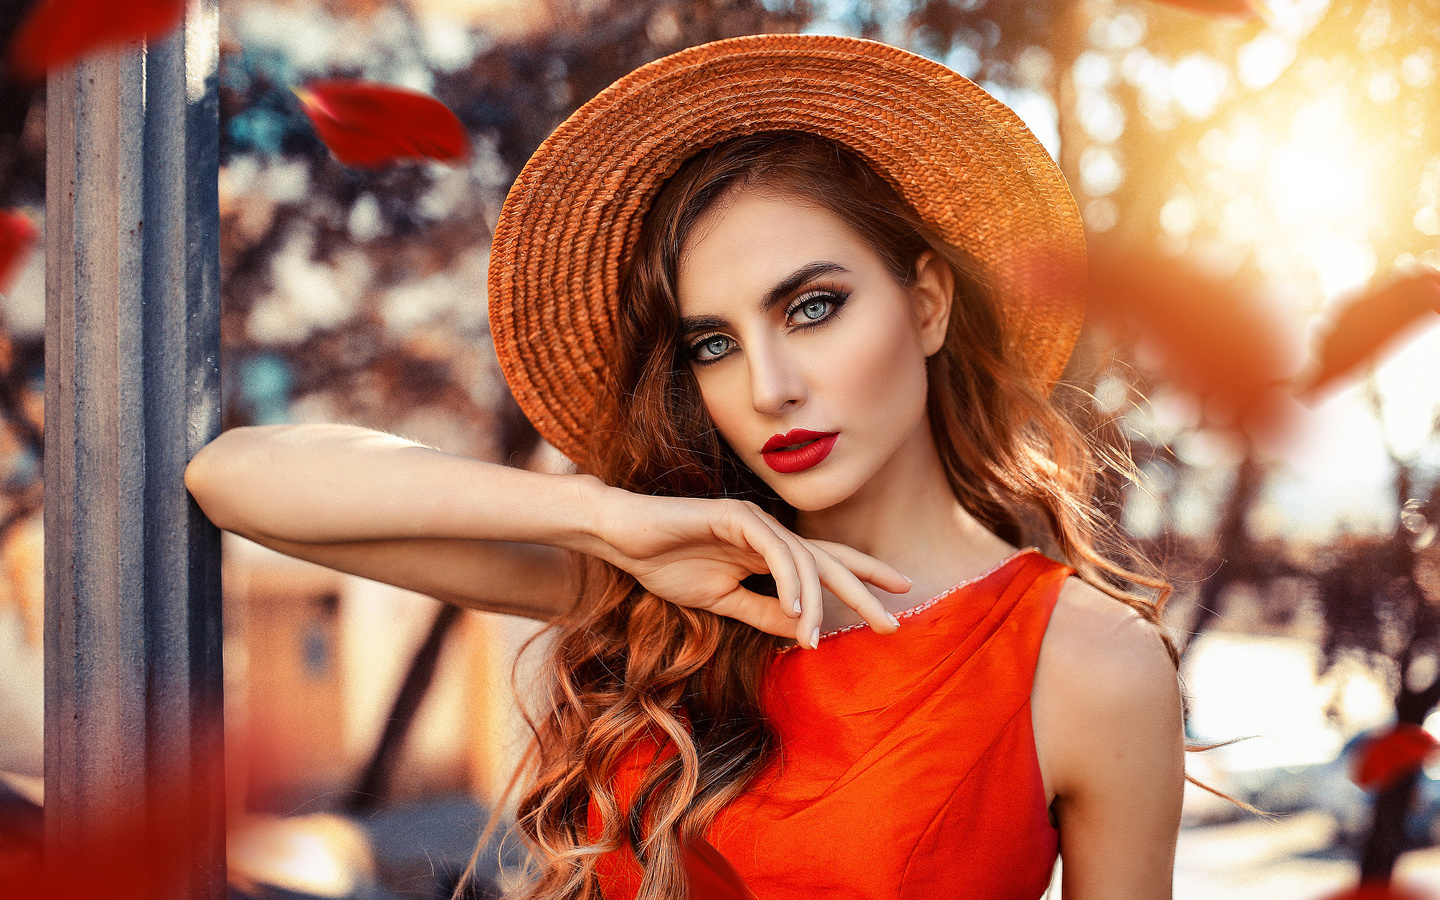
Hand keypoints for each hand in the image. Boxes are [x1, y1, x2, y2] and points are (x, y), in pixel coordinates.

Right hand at [592, 491, 908, 647]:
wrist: (623, 538)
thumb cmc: (667, 564)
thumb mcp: (723, 601)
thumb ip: (762, 612)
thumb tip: (802, 632)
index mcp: (769, 552)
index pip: (825, 565)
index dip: (861, 580)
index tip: (895, 603)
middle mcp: (770, 533)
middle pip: (828, 560)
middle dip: (863, 590)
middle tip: (892, 621)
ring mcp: (755, 521)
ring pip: (804, 560)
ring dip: (814, 603)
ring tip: (817, 637)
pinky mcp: (735, 516)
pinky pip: (774, 550)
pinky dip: (788, 579)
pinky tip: (796, 608)